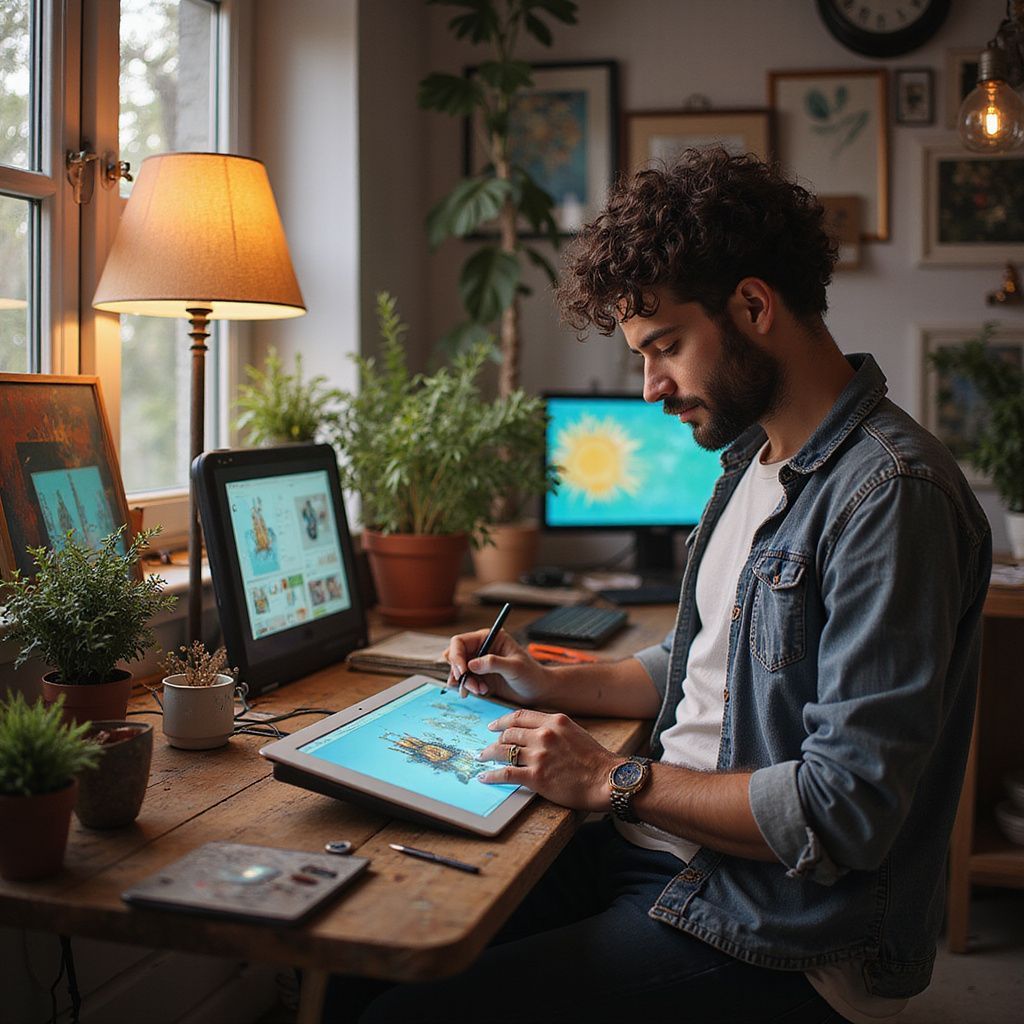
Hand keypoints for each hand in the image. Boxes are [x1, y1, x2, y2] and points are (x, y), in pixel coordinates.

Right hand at [444, 627, 549, 704]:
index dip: (456, 656)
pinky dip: (468, 689)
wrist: (538, 691)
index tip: (462, 672)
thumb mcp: (515, 667)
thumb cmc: (531, 675)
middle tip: (469, 686)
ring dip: (464, 683)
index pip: (460, 642)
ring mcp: (479, 663)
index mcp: (489, 638)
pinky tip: (482, 692)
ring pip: (458, 671)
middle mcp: (481, 648)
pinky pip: (464, 682)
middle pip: (455, 656)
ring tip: (480, 690)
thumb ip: (493, 663)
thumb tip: (471, 664)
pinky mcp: (479, 677)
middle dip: (459, 672)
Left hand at [476, 708, 618, 812]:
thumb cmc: (595, 759)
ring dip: (489, 755)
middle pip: (509, 733)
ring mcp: (539, 755)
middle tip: (488, 747)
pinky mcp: (536, 776)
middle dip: (495, 740)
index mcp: (554, 721)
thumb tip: (536, 732)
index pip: (519, 717)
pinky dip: (492, 775)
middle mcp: (544, 734)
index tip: (493, 726)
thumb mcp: (575, 732)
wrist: (607, 780)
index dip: (502, 721)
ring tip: (481, 759)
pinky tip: (484, 777)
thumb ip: (555, 729)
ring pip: (504, 751)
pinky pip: (506, 773)